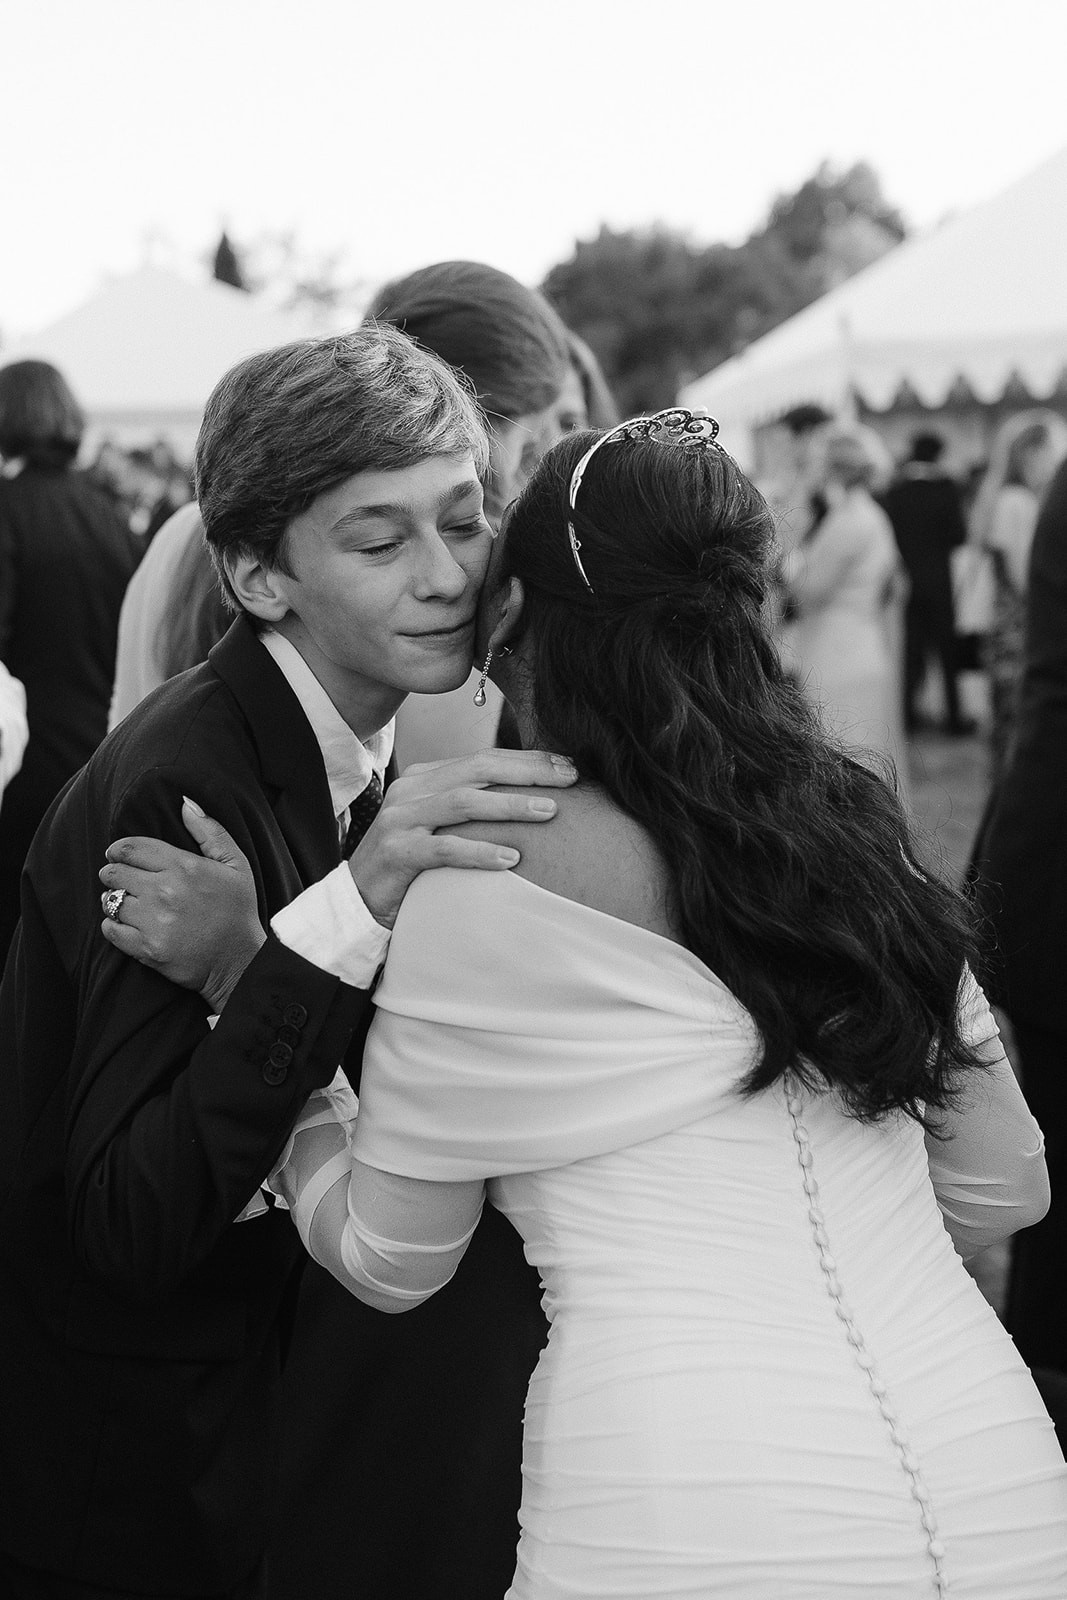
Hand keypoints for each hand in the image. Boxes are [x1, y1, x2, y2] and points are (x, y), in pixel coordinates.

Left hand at [99, 797, 265, 1011]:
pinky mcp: (147, 949)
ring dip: (113, 898)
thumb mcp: (236, 865)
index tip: (118, 854)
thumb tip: (185, 804)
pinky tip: (127, 923)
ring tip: (126, 901)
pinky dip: (113, 924)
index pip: (132, 848)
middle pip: (115, 872)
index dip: (119, 849)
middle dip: (113, 872)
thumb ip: (210, 831)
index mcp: (185, 867)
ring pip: (111, 900)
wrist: (242, 963)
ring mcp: (154, 922)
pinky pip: (111, 929)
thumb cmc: (239, 911)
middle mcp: (166, 892)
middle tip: (121, 878)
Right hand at [349, 749, 576, 928]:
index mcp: (425, 777)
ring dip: (510, 804)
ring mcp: (402, 819)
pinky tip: (512, 859)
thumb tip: (533, 798)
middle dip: (528, 771)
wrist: (358, 899)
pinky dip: (480, 852)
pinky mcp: (397, 852)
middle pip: (478, 770)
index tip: (567, 765)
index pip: (484, 758)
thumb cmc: (412, 863)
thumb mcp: (440, 826)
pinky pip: (445, 849)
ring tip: (548, 811)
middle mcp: (412, 790)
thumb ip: (473, 808)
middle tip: (569, 778)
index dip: (527, 760)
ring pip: (463, 802)